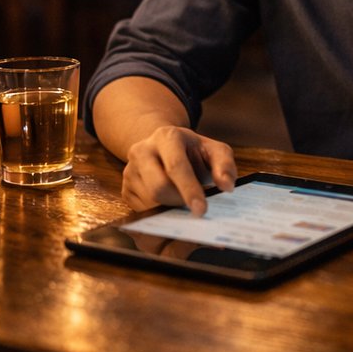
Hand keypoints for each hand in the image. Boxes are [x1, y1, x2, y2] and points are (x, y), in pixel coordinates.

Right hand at [121, 126, 236, 215]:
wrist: (163, 147)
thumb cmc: (192, 151)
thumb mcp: (213, 150)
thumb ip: (224, 165)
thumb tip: (227, 186)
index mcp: (166, 137)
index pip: (176, 166)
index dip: (189, 190)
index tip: (201, 210)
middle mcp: (142, 150)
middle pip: (158, 188)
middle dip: (179, 203)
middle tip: (194, 208)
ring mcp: (130, 170)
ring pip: (149, 203)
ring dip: (169, 210)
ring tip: (182, 201)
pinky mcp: (125, 189)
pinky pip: (142, 211)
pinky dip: (159, 214)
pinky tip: (169, 205)